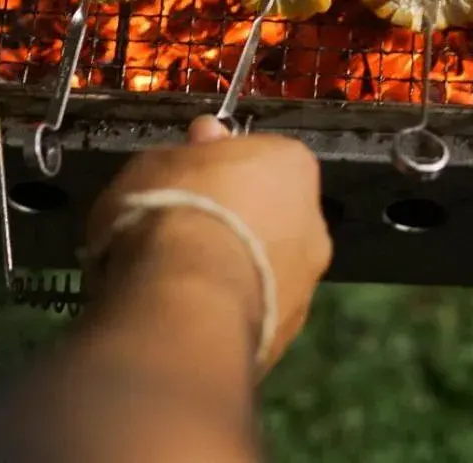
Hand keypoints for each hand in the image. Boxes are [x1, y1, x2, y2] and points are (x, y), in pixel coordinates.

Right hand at [86, 117, 331, 368]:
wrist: (185, 304)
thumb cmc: (172, 212)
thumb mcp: (160, 161)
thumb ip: (189, 152)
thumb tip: (207, 138)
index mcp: (291, 165)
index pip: (261, 157)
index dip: (222, 167)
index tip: (191, 177)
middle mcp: (313, 223)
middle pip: (271, 213)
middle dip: (236, 220)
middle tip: (186, 230)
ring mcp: (306, 284)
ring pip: (265, 268)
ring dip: (234, 269)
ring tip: (181, 281)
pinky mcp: (287, 334)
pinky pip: (254, 310)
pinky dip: (229, 308)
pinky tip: (190, 313)